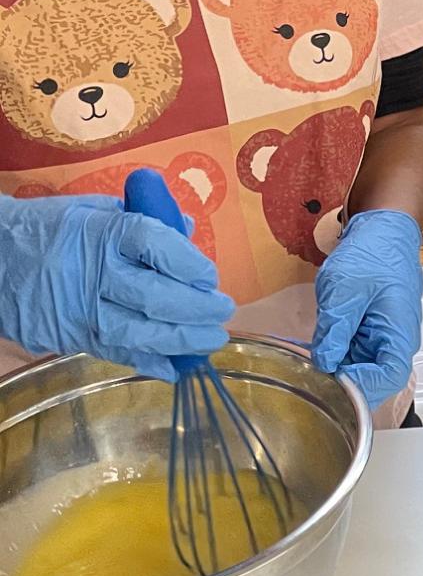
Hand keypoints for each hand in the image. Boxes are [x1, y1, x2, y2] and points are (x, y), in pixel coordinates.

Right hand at [0, 193, 232, 381]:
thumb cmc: (47, 229)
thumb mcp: (89, 208)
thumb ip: (140, 217)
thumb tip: (186, 228)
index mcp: (99, 231)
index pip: (152, 243)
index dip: (188, 261)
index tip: (209, 275)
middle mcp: (91, 273)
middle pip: (153, 295)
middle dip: (196, 308)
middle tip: (222, 311)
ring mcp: (80, 310)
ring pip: (139, 332)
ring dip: (182, 340)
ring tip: (211, 340)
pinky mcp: (71, 338)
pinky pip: (117, 354)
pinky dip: (150, 363)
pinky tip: (177, 367)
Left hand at [312, 209, 422, 411]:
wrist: (382, 229)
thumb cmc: (373, 253)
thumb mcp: (345, 289)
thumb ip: (336, 330)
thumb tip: (325, 364)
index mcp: (399, 332)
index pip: (388, 377)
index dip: (362, 387)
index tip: (331, 383)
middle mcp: (394, 340)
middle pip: (372, 376)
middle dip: (343, 378)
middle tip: (310, 374)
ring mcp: (382, 336)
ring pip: (359, 365)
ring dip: (336, 364)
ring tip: (310, 356)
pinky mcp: (369, 330)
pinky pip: (353, 350)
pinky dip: (335, 350)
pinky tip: (317, 343)